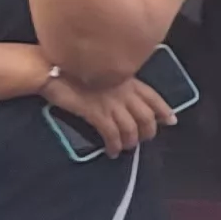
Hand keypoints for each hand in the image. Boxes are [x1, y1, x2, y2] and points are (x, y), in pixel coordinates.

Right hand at [46, 72, 175, 152]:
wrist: (50, 70)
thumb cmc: (69, 68)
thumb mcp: (99, 70)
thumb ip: (113, 81)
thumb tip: (118, 95)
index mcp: (126, 79)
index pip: (153, 97)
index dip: (164, 110)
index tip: (170, 120)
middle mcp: (123, 91)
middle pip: (146, 116)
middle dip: (148, 132)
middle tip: (143, 139)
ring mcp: (111, 103)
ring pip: (131, 128)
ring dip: (131, 141)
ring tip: (125, 147)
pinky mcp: (96, 113)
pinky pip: (112, 134)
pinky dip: (114, 145)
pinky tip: (112, 151)